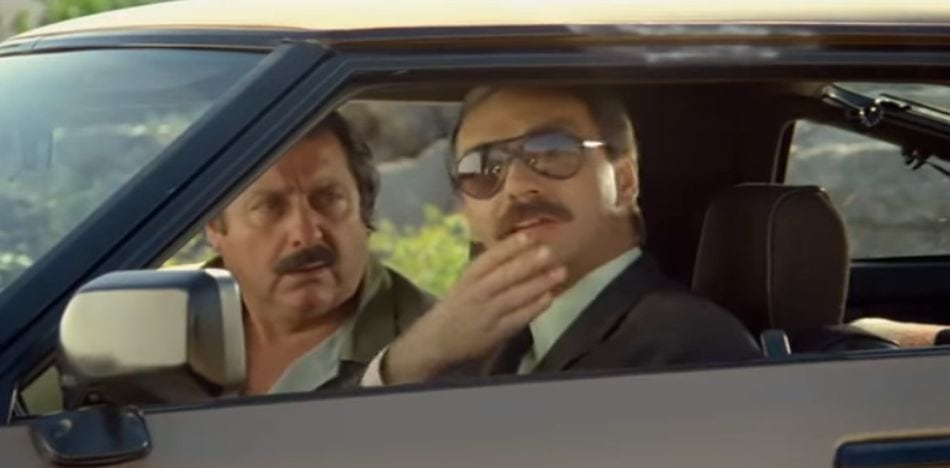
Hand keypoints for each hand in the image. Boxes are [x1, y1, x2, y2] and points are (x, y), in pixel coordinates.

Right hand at [383, 232, 566, 383]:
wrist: (435, 342)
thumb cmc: (454, 308)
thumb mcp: (465, 284)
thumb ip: (488, 271)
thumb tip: (519, 252)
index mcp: (468, 278)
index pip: (489, 258)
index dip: (509, 247)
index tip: (529, 235)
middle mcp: (477, 293)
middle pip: (505, 275)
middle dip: (528, 263)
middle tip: (550, 251)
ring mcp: (487, 313)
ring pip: (515, 295)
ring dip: (539, 283)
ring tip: (560, 272)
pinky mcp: (495, 333)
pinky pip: (518, 318)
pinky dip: (534, 308)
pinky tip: (549, 298)